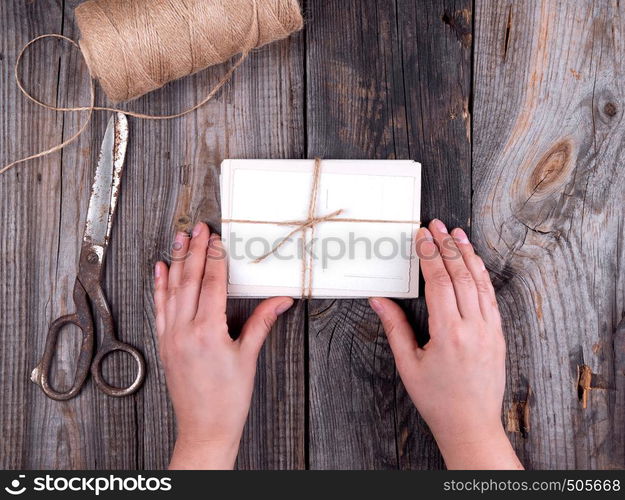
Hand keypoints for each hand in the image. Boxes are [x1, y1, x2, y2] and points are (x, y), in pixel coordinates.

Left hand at [153, 222, 292, 469]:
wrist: (205, 429)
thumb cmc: (228, 399)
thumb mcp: (248, 357)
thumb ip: (262, 323)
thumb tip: (281, 300)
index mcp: (209, 331)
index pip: (212, 283)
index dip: (215, 258)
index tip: (217, 238)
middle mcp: (185, 330)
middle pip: (189, 280)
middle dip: (193, 250)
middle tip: (197, 227)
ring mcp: (171, 336)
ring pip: (171, 289)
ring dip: (175, 261)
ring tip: (178, 238)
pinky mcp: (164, 343)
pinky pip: (159, 308)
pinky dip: (159, 286)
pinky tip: (159, 270)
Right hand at [369, 219, 522, 469]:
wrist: (471, 425)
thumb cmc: (437, 399)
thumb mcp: (409, 365)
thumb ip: (395, 328)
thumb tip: (379, 300)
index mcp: (449, 334)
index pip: (440, 282)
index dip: (429, 255)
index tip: (422, 235)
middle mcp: (474, 328)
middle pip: (460, 275)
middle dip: (447, 246)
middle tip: (437, 224)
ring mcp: (490, 330)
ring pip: (479, 282)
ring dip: (467, 254)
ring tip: (457, 233)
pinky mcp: (498, 334)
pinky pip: (490, 296)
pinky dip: (481, 274)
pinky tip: (474, 262)